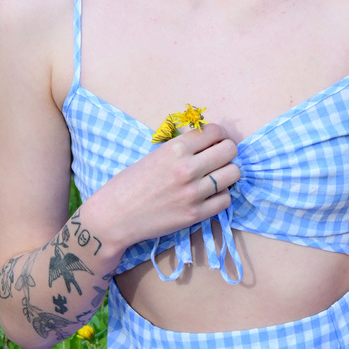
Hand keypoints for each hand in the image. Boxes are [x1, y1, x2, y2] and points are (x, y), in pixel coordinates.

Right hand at [85, 123, 240, 250]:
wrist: (115, 216)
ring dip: (227, 173)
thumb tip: (207, 143)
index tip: (216, 140)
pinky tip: (210, 195)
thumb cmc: (129, 183)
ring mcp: (194, 193)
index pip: (214, 132)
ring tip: (216, 176)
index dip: (218, 135)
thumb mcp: (155, 155)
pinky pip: (226, 199)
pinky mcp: (196, 214)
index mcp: (175, 149)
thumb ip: (181, 149)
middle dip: (227, 151)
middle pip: (230, 150)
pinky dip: (221, 195)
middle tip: (219, 157)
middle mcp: (187, 168)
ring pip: (233, 174)